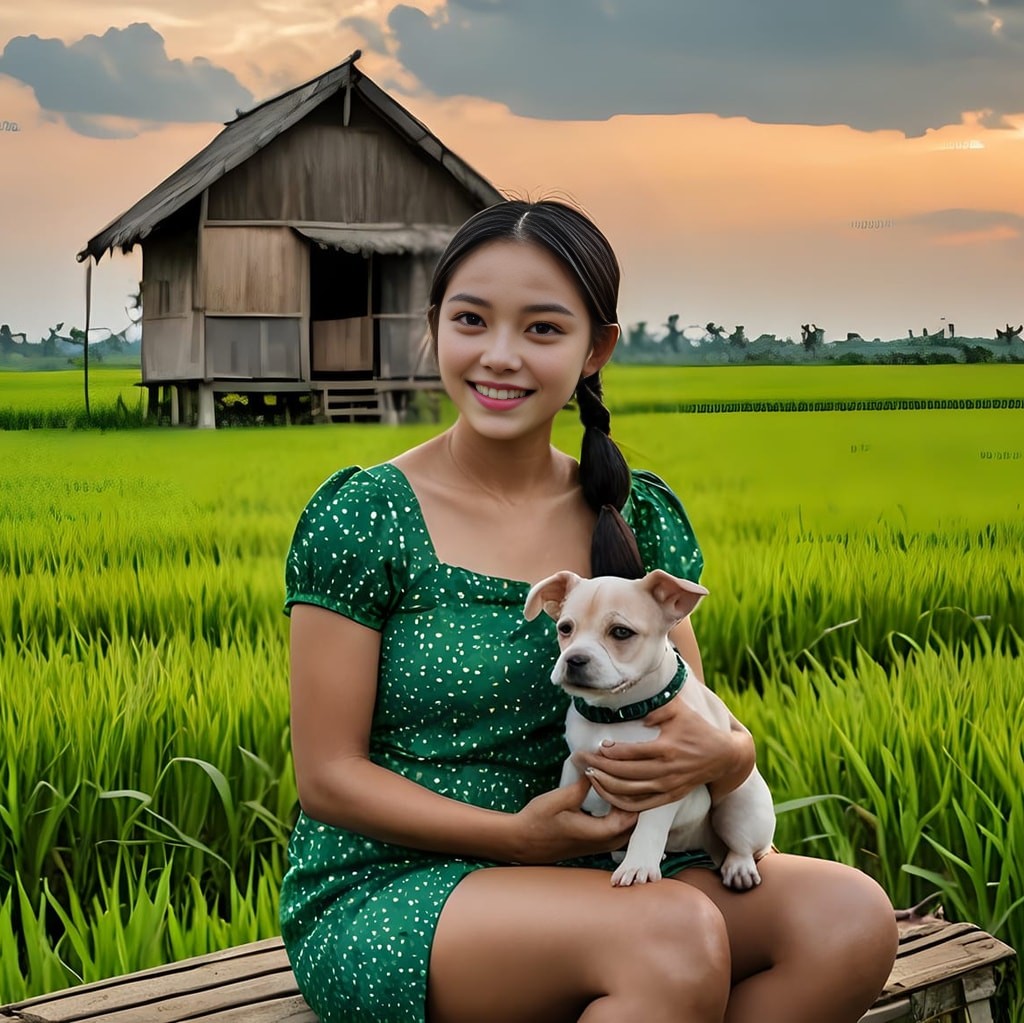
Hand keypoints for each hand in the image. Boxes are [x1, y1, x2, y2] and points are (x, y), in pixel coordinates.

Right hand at [510, 776, 637, 863]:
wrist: (521, 842)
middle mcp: (604, 843)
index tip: (629, 775)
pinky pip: (619, 831)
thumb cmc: (537, 821)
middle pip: (635, 823)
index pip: (633, 814)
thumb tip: (597, 766)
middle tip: (631, 777)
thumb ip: (583, 785)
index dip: (634, 794)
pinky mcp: (595, 844)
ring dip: (629, 808)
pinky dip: (621, 815)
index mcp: (599, 833)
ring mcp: (600, 846)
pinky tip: (614, 798)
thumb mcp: (560, 799)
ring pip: (628, 828)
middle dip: (636, 801)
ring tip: (625, 786)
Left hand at [572, 697, 754, 812]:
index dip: (611, 751)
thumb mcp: (681, 711)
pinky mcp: (669, 798)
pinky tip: (606, 794)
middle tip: (580, 760)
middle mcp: (665, 771)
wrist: (723, 757)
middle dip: (600, 767)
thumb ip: (659, 708)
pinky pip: (640, 806)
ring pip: (629, 792)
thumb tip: (638, 716)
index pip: (632, 753)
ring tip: (588, 776)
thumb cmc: (698, 729)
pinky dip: (621, 803)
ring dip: (606, 786)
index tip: (598, 745)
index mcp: (667, 748)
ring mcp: (667, 787)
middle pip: (625, 773)